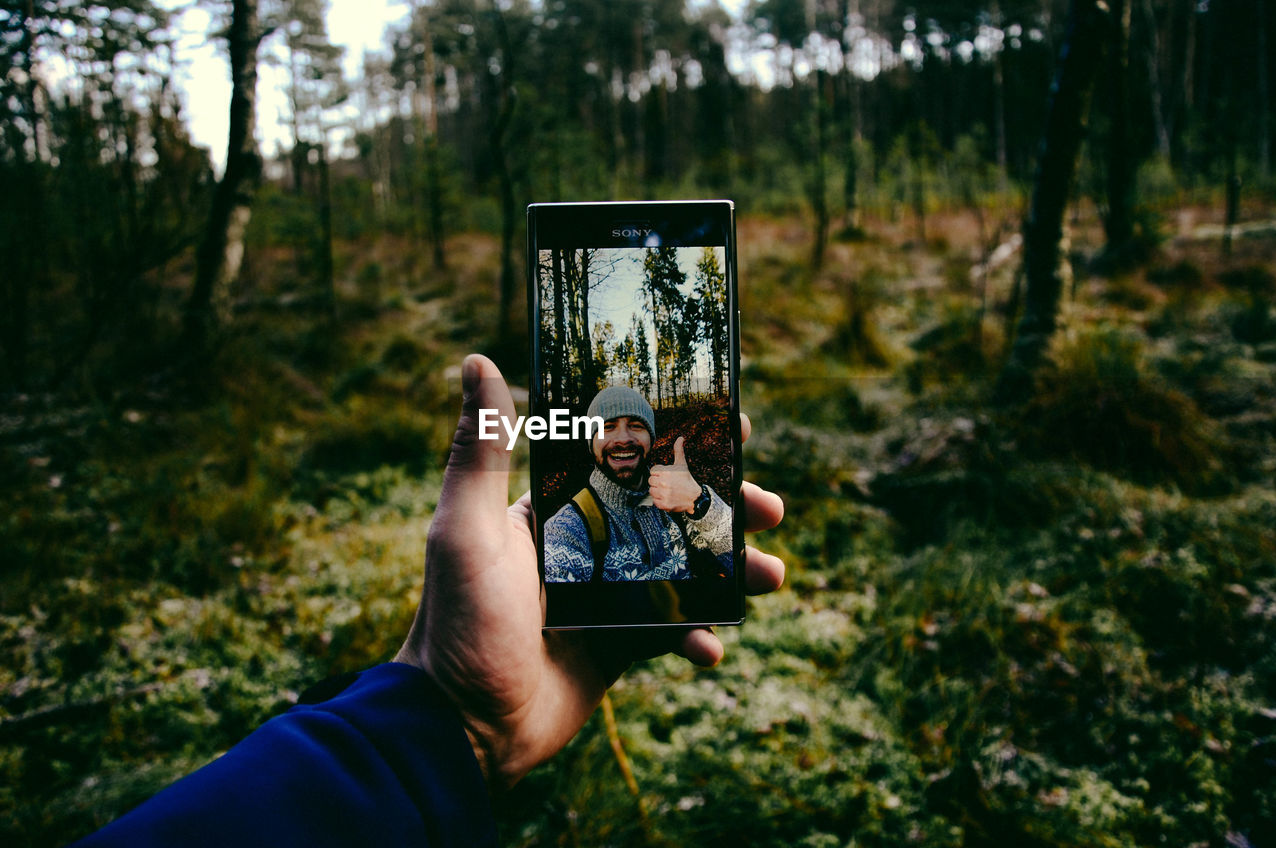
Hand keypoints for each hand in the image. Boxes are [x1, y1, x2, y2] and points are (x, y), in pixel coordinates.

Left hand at [395, 355, 784, 790]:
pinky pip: (671, 631)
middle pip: (670, 512)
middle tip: (770, 508)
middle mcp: (586, 544)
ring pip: (684, 570)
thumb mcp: (465, 530)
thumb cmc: (457, 622)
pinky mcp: (618, 646)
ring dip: (731, 570)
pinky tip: (709, 647)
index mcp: (555, 507)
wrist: (458, 729)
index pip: (627, 458)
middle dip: (725, 507)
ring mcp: (606, 596)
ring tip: (772, 576)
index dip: (680, 439)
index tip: (732, 424)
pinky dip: (697, 636)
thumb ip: (480, 450)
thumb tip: (475, 361)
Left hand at [649, 436, 702, 513]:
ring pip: (651, 491)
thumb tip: (680, 438)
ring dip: (658, 492)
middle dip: (657, 482)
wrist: (694, 498)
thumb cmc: (686, 480)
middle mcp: (663, 483)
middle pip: (650, 481)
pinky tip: (668, 498)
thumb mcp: (682, 464)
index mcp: (666, 472)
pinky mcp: (663, 504)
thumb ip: (678, 450)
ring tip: (668, 491)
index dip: (659, 473)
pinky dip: (660, 501)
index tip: (667, 477)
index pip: (652, 471)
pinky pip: (654, 501)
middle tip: (667, 484)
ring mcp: (663, 494)